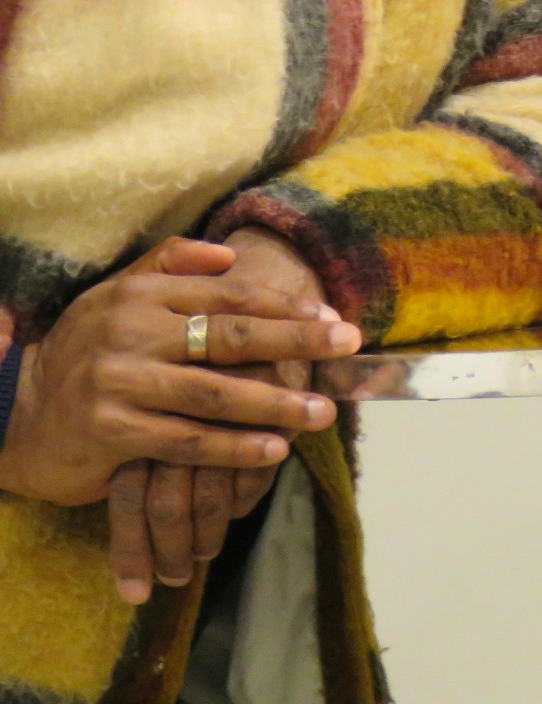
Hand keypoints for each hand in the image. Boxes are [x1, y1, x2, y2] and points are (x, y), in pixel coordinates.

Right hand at [0, 236, 353, 551]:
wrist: (15, 411)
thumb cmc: (86, 351)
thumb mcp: (117, 296)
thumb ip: (171, 265)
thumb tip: (229, 254)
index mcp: (142, 294)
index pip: (228, 295)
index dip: (284, 306)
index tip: (331, 317)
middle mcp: (132, 332)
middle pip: (231, 336)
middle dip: (296, 342)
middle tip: (347, 347)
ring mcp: (121, 382)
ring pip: (216, 393)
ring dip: (276, 403)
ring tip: (321, 412)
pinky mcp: (112, 431)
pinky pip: (187, 441)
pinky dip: (234, 447)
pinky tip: (273, 449)